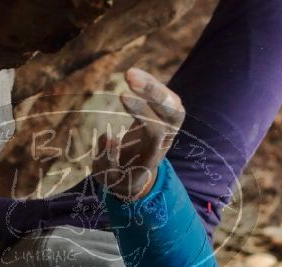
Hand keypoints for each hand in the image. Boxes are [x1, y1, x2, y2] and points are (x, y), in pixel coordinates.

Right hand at [92, 67, 184, 200]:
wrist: (134, 177)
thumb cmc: (118, 176)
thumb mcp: (108, 176)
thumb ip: (107, 160)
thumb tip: (109, 137)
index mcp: (152, 156)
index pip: (155, 130)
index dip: (142, 111)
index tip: (121, 96)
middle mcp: (165, 141)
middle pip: (173, 115)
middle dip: (154, 93)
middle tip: (129, 78)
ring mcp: (168, 128)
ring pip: (172, 103)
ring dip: (153, 85)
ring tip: (128, 74)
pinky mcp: (164, 118)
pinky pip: (165, 97)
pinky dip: (151, 83)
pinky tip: (133, 75)